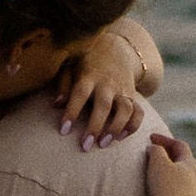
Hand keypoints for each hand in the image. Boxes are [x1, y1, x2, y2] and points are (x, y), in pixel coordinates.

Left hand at [55, 27, 148, 146]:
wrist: (117, 50)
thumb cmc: (88, 62)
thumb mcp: (72, 66)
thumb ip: (64, 84)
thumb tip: (56, 104)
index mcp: (89, 75)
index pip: (80, 93)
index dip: (72, 111)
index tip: (64, 130)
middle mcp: (108, 84)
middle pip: (104, 105)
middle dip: (95, 126)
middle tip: (85, 146)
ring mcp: (122, 90)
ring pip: (125, 109)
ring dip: (116, 128)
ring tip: (104, 144)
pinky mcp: (133, 96)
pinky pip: (138, 112)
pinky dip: (133, 126)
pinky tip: (121, 137)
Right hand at [143, 133, 195, 195]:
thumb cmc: (165, 190)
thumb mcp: (158, 164)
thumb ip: (157, 151)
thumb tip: (156, 148)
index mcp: (190, 166)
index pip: (181, 146)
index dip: (165, 139)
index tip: (150, 138)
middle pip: (188, 164)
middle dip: (174, 157)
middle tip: (160, 155)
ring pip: (189, 183)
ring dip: (177, 177)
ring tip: (166, 177)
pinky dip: (177, 194)